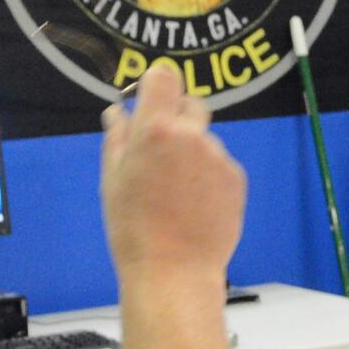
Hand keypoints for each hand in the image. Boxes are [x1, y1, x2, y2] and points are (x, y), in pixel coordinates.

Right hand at [98, 64, 245, 287]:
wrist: (174, 271)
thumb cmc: (133, 228)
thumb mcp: (112, 179)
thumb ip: (118, 137)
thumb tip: (118, 112)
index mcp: (156, 129)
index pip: (163, 77)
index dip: (155, 85)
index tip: (148, 100)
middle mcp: (192, 136)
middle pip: (190, 104)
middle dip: (176, 117)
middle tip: (160, 150)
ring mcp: (219, 157)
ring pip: (204, 139)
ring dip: (191, 152)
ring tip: (174, 192)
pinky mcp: (236, 178)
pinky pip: (219, 164)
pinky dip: (207, 175)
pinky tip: (192, 204)